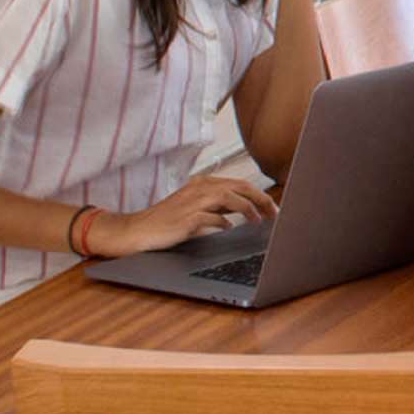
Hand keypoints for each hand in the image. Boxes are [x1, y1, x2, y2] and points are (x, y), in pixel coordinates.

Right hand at [82, 174, 278, 257]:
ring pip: (229, 198)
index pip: (240, 184)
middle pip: (239, 187)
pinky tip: (229, 229)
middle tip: (275, 213)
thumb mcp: (198, 207)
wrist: (138, 230)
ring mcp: (192, 202)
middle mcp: (199, 188)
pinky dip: (224, 223)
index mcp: (203, 183)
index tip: (273, 208)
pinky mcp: (186, 218)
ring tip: (258, 221)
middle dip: (261, 200)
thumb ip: (220, 205)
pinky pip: (212, 218)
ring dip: (247, 209)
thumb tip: (249, 208)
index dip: (260, 195)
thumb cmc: (169, 220)